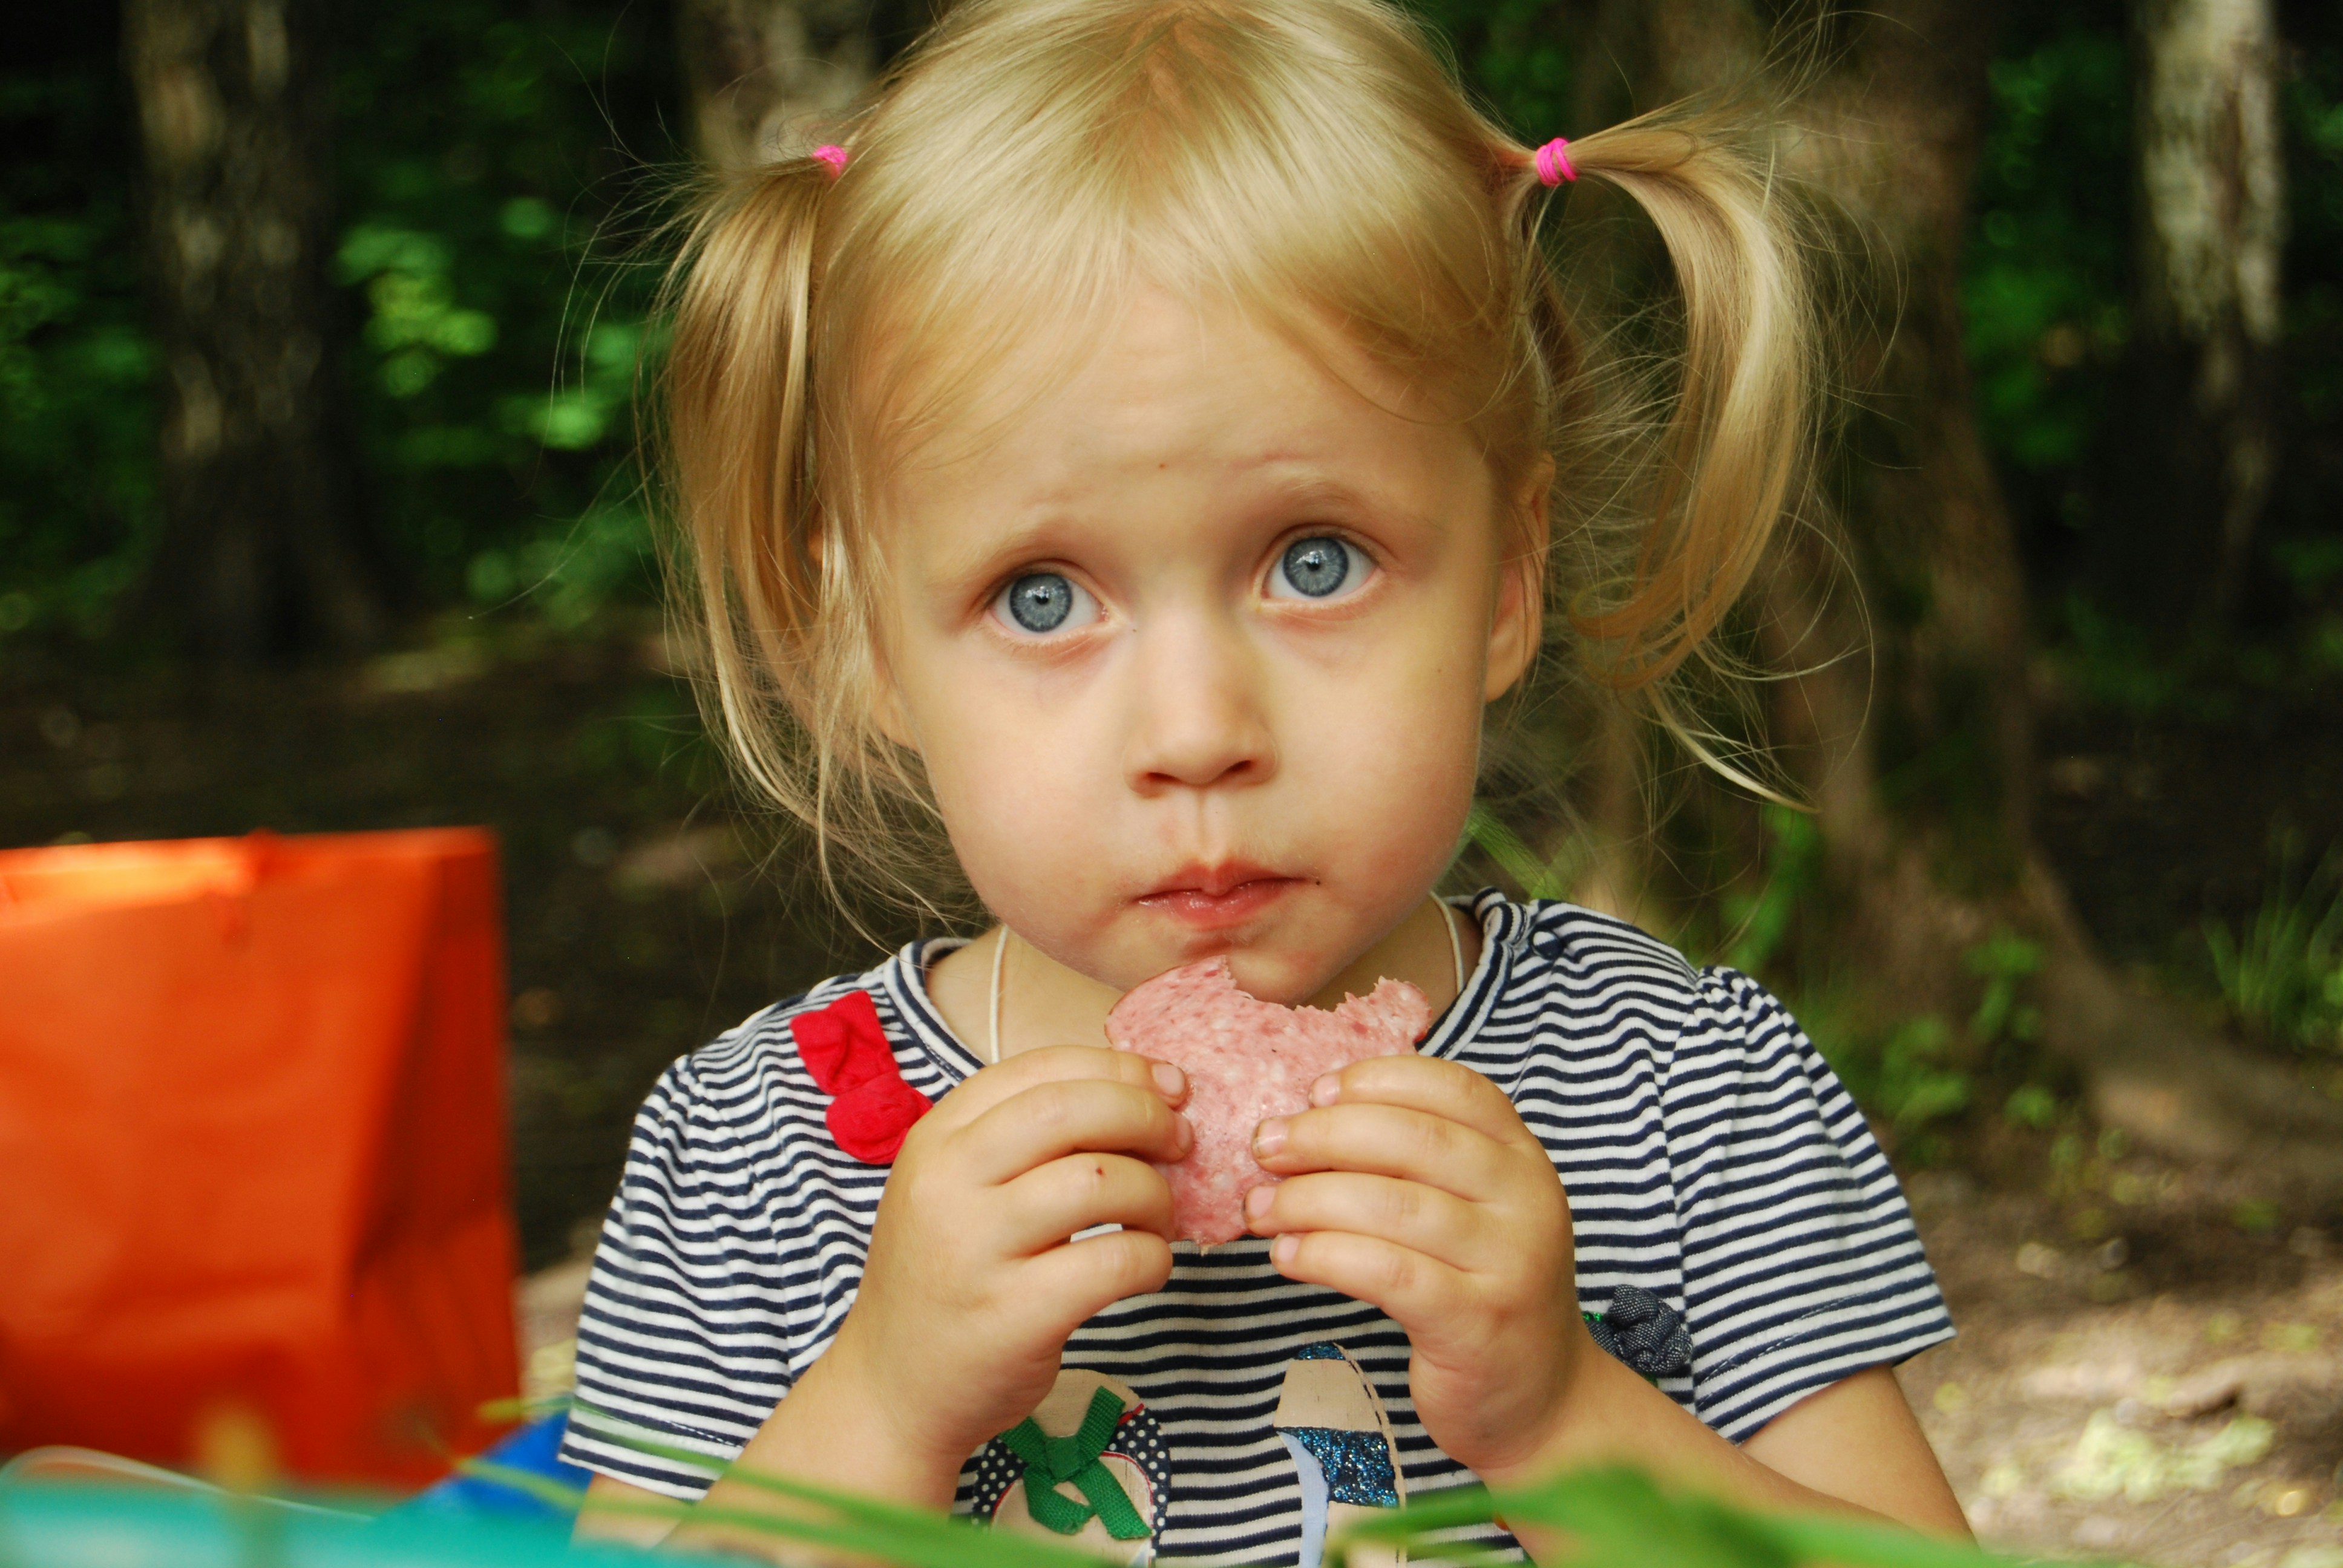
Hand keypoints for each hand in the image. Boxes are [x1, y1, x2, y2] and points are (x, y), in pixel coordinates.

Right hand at [823, 1045, 1191, 1479]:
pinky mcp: (1013, 1316)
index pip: (1040, 1068)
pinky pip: (1114, 1263)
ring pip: (1101, 1182)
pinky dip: (1152, 1259)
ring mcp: (975, 1250)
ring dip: (1156, 1194)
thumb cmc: (945, 1277)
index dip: (1119, 1068)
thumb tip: (1144, 1094)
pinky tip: (1147, 1268)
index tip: (1168, 1086)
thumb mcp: (955, 1188)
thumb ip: (1022, 1141)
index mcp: (936, 1138)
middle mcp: (947, 1183)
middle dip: (1147, 1116)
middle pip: (1071, 1110)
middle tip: (1181, 1143)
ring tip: (1159, 1219)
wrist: (892, 1389)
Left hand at [1243, 1055, 1592, 1475]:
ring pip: (1392, 1205)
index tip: (1316, 1093)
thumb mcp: (1471, 1212)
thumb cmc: (1482, 1293)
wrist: (1540, 1402)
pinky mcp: (1477, 1324)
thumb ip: (1416, 1164)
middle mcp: (1526, 1201)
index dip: (1378, 1080)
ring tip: (1260, 1207)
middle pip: (1414, 1139)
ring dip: (1308, 1199)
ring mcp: (1508, 1263)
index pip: (1453, 1088)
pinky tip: (1288, 1254)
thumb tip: (1309, 1119)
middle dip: (1324, 1135)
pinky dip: (1325, 1255)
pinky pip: (1387, 1272)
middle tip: (1265, 1148)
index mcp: (1523, 1158)